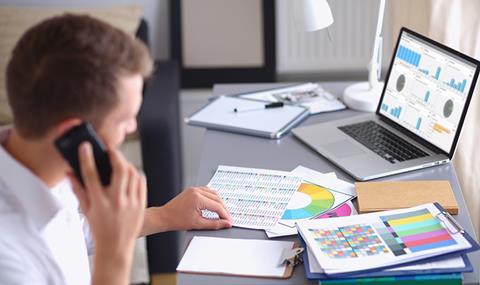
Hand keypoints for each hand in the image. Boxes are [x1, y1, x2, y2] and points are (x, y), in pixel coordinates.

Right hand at [69, 142, 145, 284]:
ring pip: (132, 174)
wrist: (116, 247)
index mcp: (99, 203)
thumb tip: (70, 173)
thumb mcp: (86, 210)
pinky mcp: (141, 204)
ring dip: (126, 163)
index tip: (85, 147)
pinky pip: (141, 182)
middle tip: (110, 149)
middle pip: (119, 170)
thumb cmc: (99, 228)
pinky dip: (136, 174)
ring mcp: (131, 203)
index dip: (87, 158)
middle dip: (114, 155)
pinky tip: (130, 172)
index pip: (91, 175)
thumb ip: (78, 189)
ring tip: (119, 160)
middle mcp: (116, 202)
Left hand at [162, 187, 231, 229]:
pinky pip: (207, 191)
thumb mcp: (198, 224)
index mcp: (198, 198)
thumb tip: (225, 223)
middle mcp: (196, 191)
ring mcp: (194, 189)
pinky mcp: (192, 190)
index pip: (217, 206)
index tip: (229, 221)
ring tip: (222, 212)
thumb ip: (214, 223)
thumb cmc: (176, 220)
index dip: (225, 214)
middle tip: (227, 218)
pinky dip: (213, 197)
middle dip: (224, 209)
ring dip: (219, 202)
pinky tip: (214, 204)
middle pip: (217, 198)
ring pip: (213, 193)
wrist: (165, 217)